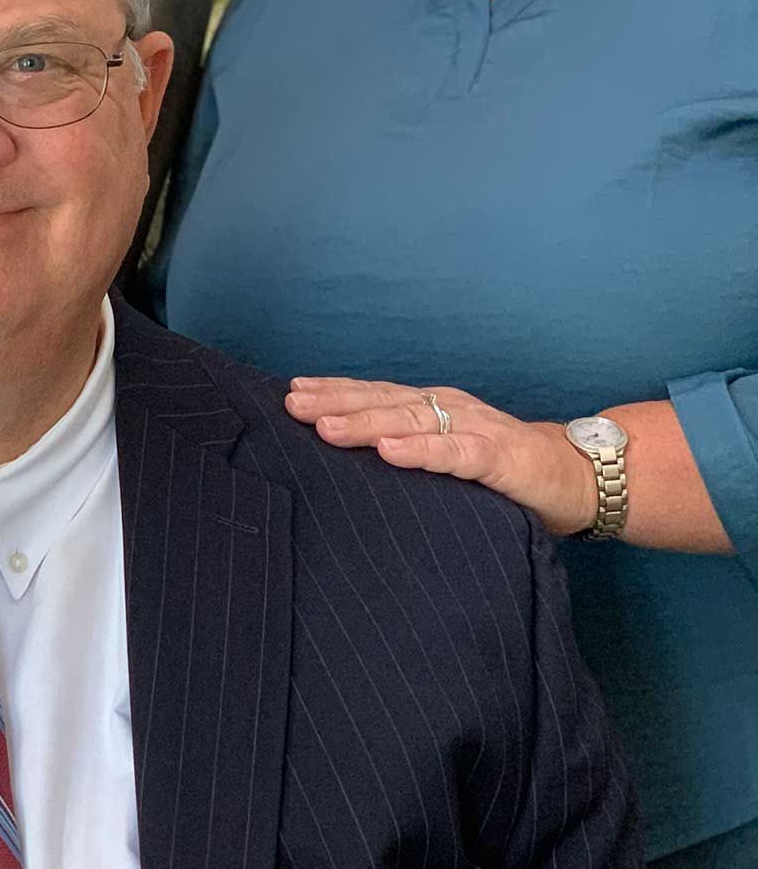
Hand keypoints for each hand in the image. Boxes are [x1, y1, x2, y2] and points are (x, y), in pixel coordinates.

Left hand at [285, 377, 599, 538]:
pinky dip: (422, 451)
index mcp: (433, 407)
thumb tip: (352, 466)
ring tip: (327, 427)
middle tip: (292, 405)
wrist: (577, 477)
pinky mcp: (500, 457)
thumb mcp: (450, 455)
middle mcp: (448, 408)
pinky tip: (392, 452)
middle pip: (383, 402)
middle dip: (336, 402)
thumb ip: (412, 452)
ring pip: (412, 421)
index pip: (375, 394)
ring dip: (367, 423)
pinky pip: (456, 452)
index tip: (291, 392)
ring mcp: (474, 429)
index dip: (334, 392)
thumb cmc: (505, 470)